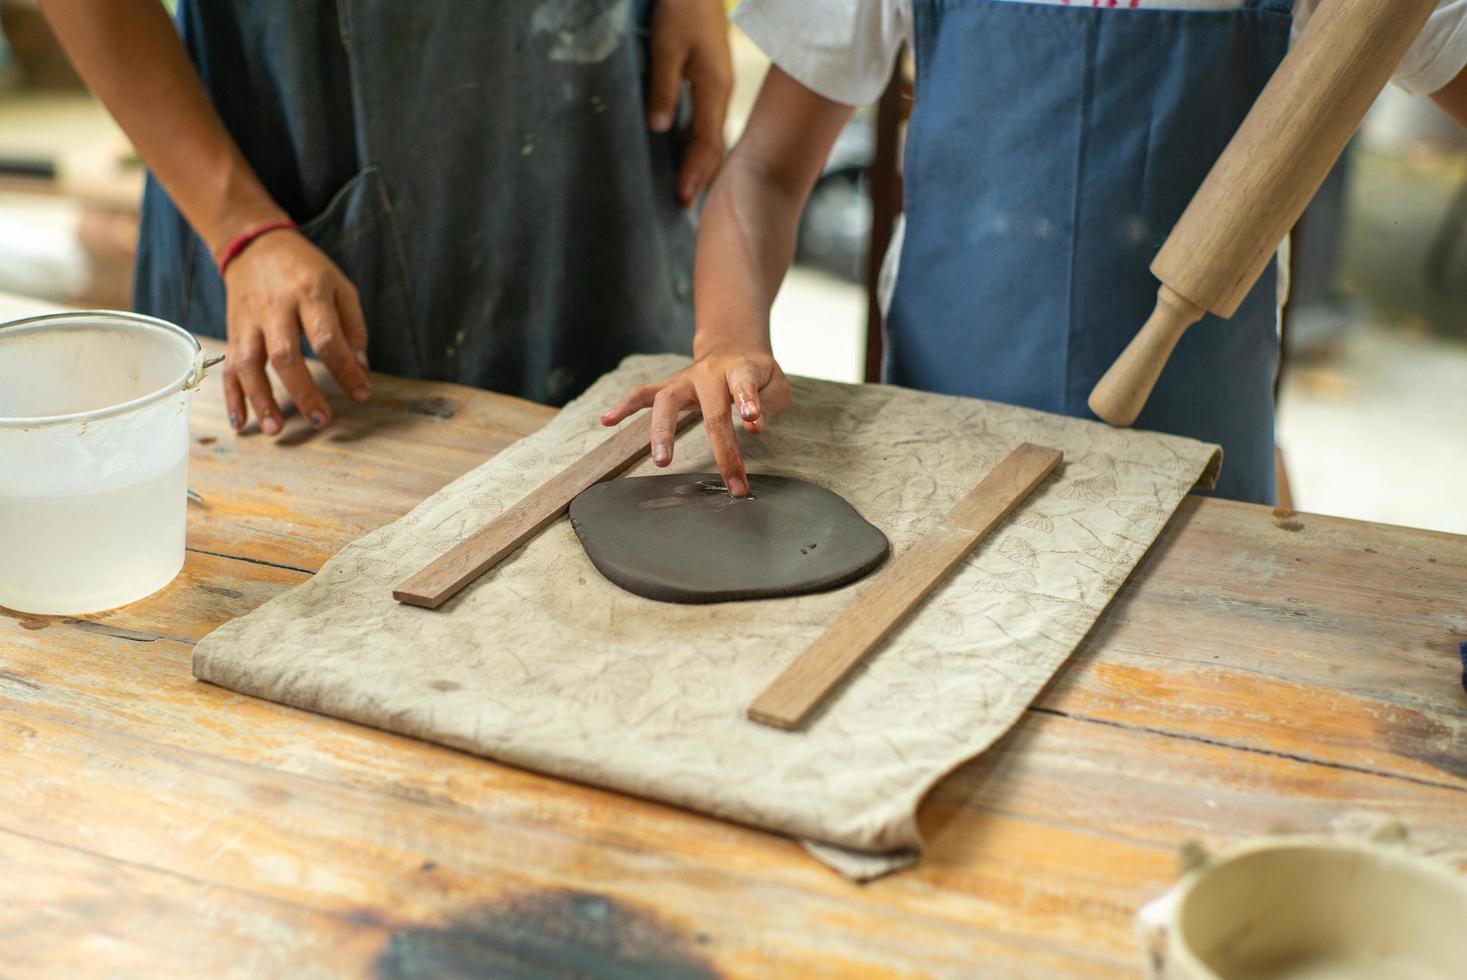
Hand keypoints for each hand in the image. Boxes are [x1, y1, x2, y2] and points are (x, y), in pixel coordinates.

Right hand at [220, 230, 371, 435]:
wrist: (254, 244)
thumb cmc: (305, 269)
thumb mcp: (340, 285)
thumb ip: (353, 326)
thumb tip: (360, 367)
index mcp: (309, 294)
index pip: (327, 338)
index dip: (345, 369)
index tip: (362, 394)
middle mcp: (276, 309)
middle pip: (285, 355)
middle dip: (303, 392)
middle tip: (322, 422)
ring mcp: (250, 321)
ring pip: (250, 364)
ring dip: (261, 400)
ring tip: (276, 430)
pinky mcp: (233, 331)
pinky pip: (228, 366)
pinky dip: (232, 396)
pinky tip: (240, 422)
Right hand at [600, 347, 790, 496]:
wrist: (732, 347)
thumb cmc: (757, 375)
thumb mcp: (776, 383)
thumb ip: (768, 404)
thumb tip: (753, 426)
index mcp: (739, 369)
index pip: (743, 384)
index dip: (748, 401)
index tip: (752, 422)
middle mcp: (708, 373)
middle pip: (710, 410)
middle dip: (721, 448)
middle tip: (729, 481)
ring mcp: (684, 380)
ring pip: (666, 402)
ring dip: (662, 431)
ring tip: (662, 461)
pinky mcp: (669, 386)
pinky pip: (642, 394)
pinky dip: (623, 406)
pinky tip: (606, 421)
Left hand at [646, 0, 732, 205]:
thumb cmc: (681, 9)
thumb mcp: (666, 47)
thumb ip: (663, 87)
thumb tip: (659, 128)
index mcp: (715, 89)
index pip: (706, 142)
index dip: (694, 172)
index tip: (681, 197)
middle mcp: (721, 93)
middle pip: (714, 146)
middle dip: (700, 176)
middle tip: (684, 206)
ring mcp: (718, 87)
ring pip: (713, 136)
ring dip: (701, 164)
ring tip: (688, 188)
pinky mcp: (711, 80)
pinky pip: (708, 122)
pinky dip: (700, 145)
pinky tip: (688, 153)